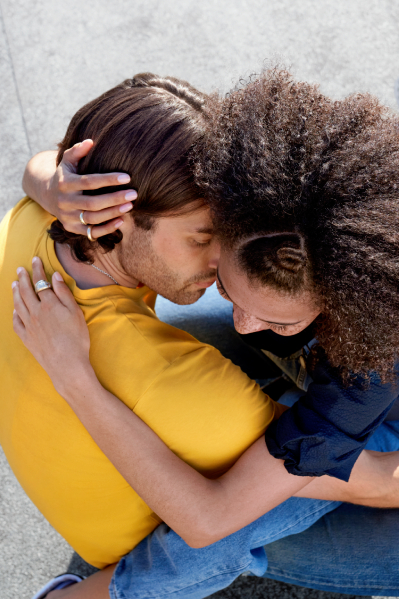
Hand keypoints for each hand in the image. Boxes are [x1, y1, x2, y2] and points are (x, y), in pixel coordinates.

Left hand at [12, 257, 91, 395]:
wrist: (67, 364)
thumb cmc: (76, 338)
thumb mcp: (75, 312)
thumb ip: (64, 293)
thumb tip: (54, 276)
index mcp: (49, 303)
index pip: (41, 281)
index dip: (37, 269)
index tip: (35, 259)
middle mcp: (35, 312)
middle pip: (26, 291)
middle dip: (23, 278)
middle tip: (20, 269)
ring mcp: (29, 325)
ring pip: (18, 304)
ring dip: (16, 292)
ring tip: (14, 284)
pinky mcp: (26, 338)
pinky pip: (16, 322)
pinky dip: (14, 313)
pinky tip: (15, 310)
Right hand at [47, 139, 136, 238]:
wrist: (48, 196)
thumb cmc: (65, 174)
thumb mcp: (67, 160)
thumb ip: (77, 150)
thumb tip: (91, 142)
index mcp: (64, 183)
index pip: (88, 182)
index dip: (108, 180)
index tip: (127, 177)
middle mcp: (64, 202)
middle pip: (92, 203)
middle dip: (114, 199)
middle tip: (133, 194)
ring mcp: (67, 217)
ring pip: (92, 219)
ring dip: (113, 213)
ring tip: (130, 205)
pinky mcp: (71, 228)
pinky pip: (91, 233)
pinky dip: (107, 229)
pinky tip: (121, 220)